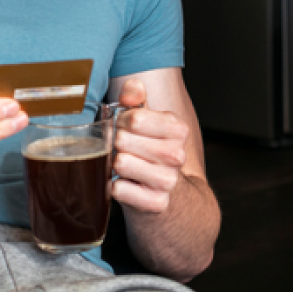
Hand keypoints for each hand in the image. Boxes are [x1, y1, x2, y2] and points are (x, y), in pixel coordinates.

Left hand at [110, 77, 190, 214]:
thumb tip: (133, 88)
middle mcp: (177, 155)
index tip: (125, 129)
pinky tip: (126, 185)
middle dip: (116, 144)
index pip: (135, 117)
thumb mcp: (147, 122)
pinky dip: (115, 187)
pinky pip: (118, 189)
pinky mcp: (156, 204)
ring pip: (120, 163)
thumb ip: (137, 99)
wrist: (169, 196)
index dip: (121, 122)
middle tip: (123, 150)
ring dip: (114, 165)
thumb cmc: (150, 152)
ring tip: (124, 167)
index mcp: (178, 129)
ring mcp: (168, 181)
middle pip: (123, 140)